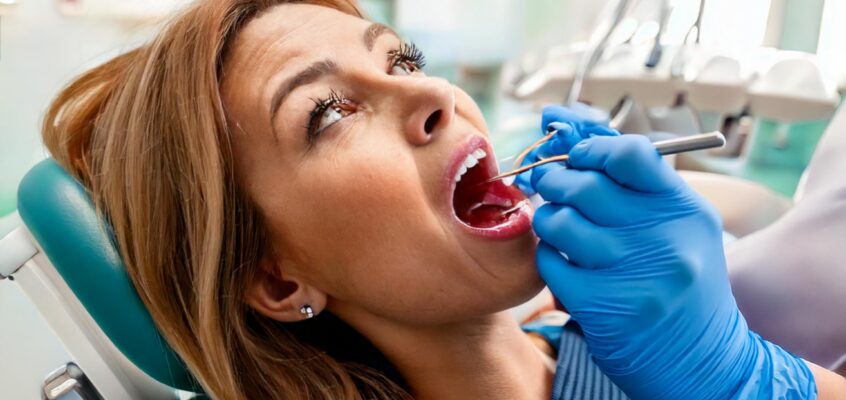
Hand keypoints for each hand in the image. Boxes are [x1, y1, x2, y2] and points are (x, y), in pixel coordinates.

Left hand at [529, 106, 817, 398]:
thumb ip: (632, 181)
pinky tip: (565, 261)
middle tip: (549, 183)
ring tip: (558, 225)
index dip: (592, 148)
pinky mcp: (600, 305)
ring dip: (548, 218)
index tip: (578, 157)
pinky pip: (550, 261)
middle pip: (585, 185)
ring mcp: (631, 273)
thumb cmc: (679, 280)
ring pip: (559, 221)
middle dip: (555, 179)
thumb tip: (568, 131)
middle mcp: (663, 238)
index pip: (630, 154)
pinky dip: (549, 256)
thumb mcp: (677, 225)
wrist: (697, 359)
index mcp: (684, 209)